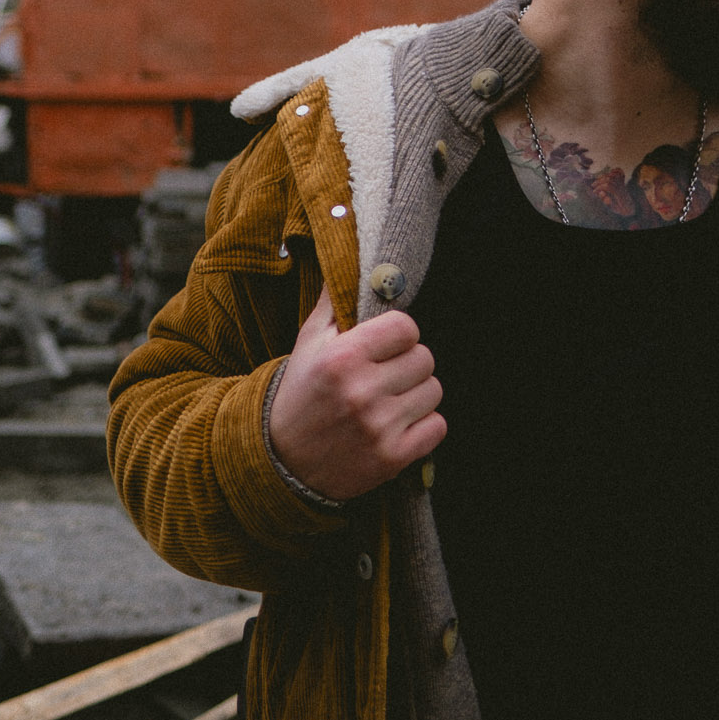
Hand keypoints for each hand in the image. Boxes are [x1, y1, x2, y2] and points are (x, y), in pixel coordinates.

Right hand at [267, 287, 445, 500]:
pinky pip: (437, 427)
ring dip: (417, 393)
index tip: (387, 343)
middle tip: (387, 373)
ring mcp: (379, 427)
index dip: (400, 334)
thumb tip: (356, 257)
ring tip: (391, 399)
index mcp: (343, 357)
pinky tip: (398, 424)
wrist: (281, 462)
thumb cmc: (299, 393)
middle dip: (408, 363)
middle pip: (425, 358)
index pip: (407, 328)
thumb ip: (335, 300)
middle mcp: (363, 392)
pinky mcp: (392, 458)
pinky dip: (424, 425)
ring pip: (434, 391)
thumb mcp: (308, 342)